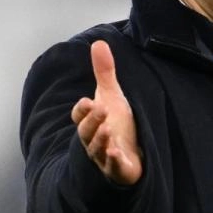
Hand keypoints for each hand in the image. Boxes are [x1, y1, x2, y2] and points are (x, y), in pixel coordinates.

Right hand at [71, 40, 141, 184]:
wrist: (132, 152)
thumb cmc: (119, 124)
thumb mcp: (112, 96)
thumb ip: (104, 73)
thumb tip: (98, 43)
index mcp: (91, 122)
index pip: (79, 116)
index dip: (82, 110)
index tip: (87, 101)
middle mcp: (93, 140)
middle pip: (86, 132)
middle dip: (92, 121)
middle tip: (100, 109)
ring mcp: (104, 156)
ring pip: (97, 150)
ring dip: (100, 140)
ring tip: (108, 130)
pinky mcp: (117, 169)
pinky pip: (112, 167)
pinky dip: (113, 161)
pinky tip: (115, 153)